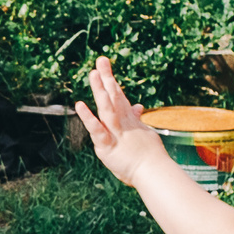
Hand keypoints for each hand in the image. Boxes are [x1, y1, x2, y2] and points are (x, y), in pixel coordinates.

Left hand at [73, 56, 165, 185]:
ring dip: (101, 90)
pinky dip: (88, 118)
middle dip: (107, 78)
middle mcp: (123, 124)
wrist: (154, 173)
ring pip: (107, 109)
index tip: (105, 69)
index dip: (112, 83)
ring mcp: (116, 133)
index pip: (119, 98)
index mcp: (129, 122)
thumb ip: (137, 120)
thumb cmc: (150, 159)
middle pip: (114, 97)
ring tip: (93, 74)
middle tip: (100, 60)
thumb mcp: (143, 135)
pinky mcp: (107, 146)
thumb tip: (137, 107)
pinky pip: (97, 130)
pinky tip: (79, 105)